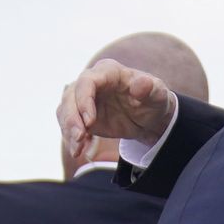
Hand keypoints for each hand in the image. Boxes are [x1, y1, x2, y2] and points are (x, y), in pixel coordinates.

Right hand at [56, 59, 176, 157]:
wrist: (149, 117)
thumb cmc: (153, 100)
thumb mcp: (158, 94)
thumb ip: (151, 88)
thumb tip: (140, 84)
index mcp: (108, 71)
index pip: (87, 81)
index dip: (84, 100)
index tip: (90, 122)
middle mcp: (91, 82)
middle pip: (70, 97)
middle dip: (72, 119)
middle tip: (80, 138)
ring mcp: (83, 99)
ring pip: (65, 111)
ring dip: (69, 130)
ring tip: (78, 149)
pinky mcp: (80, 115)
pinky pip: (69, 125)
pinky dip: (71, 139)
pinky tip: (78, 151)